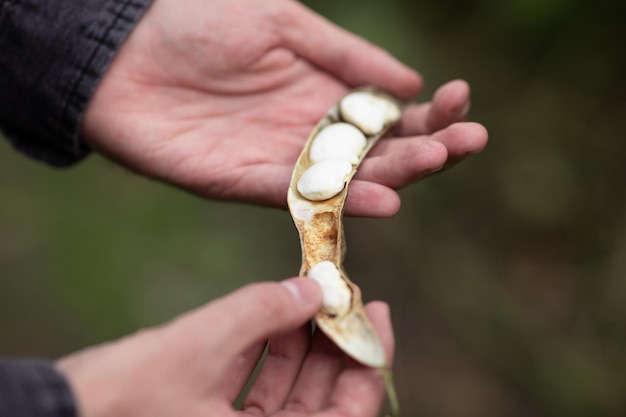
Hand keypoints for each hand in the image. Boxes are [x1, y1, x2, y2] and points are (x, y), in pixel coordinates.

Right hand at [57, 278, 394, 416]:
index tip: (375, 309)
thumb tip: (313, 287)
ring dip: (303, 342)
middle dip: (336, 343)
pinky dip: (268, 350)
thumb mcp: (197, 347)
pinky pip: (257, 388)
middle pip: (325, 399)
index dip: (370, 357)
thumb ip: (259, 311)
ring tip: (311, 293)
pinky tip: (275, 312)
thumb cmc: (117, 400)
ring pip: (292, 392)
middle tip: (345, 293)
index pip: (350, 413)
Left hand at [82, 0, 486, 216]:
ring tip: (434, 162)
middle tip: (468, 140)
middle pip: (379, 154)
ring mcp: (279, 163)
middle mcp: (310, 136)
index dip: (429, 112)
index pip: (390, 115)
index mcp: (323, 95)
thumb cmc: (200, 20)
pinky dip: (341, 201)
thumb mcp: (285, 22)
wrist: (125, 45)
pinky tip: (382, 199)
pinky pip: (298, 197)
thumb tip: (411, 81)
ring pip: (348, 180)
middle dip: (427, 147)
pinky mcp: (243, 184)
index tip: (461, 101)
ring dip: (394, 176)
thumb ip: (345, 55)